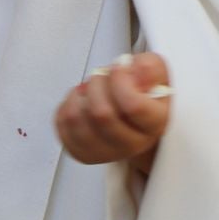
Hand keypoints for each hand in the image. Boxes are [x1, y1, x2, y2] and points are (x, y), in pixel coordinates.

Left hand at [55, 52, 172, 173]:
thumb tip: (136, 71)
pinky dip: (67, 104)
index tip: (118, 68)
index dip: (119, 80)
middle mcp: (134, 144)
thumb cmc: (141, 92)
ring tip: (92, 89)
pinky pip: (62, 124)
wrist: (129, 113)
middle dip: (97, 85)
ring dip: (80, 94)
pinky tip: (82, 101)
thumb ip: (149, 67)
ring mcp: (106, 152)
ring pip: (77, 119)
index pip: (133, 106)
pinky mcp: (82, 152)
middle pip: (101, 114)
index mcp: (156, 124)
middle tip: (103, 76)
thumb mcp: (153, 71)